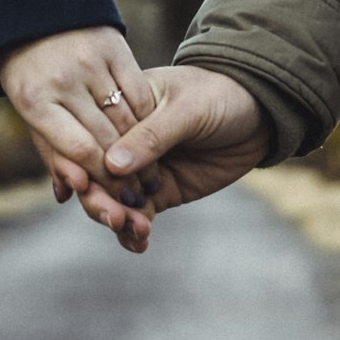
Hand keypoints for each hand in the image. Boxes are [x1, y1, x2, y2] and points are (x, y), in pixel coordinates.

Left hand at [0, 27, 159, 248]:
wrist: (34, 13)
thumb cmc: (32, 75)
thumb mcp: (33, 111)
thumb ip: (53, 152)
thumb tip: (66, 196)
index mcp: (35, 101)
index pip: (79, 150)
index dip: (103, 178)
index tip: (114, 195)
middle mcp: (63, 80)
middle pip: (106, 138)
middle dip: (124, 173)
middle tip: (137, 192)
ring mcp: (90, 61)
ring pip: (127, 119)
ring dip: (142, 151)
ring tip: (147, 173)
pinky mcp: (113, 47)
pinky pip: (139, 93)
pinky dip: (146, 118)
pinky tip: (149, 135)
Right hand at [90, 65, 270, 232]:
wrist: (260, 114)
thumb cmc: (221, 95)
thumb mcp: (187, 109)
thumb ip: (151, 136)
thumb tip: (111, 165)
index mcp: (119, 108)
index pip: (87, 137)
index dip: (79, 162)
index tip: (84, 185)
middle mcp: (122, 140)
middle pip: (94, 174)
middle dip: (98, 199)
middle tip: (115, 217)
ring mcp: (140, 169)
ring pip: (113, 200)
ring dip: (117, 219)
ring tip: (137, 230)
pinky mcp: (160, 192)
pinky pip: (138, 215)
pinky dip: (133, 232)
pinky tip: (139, 244)